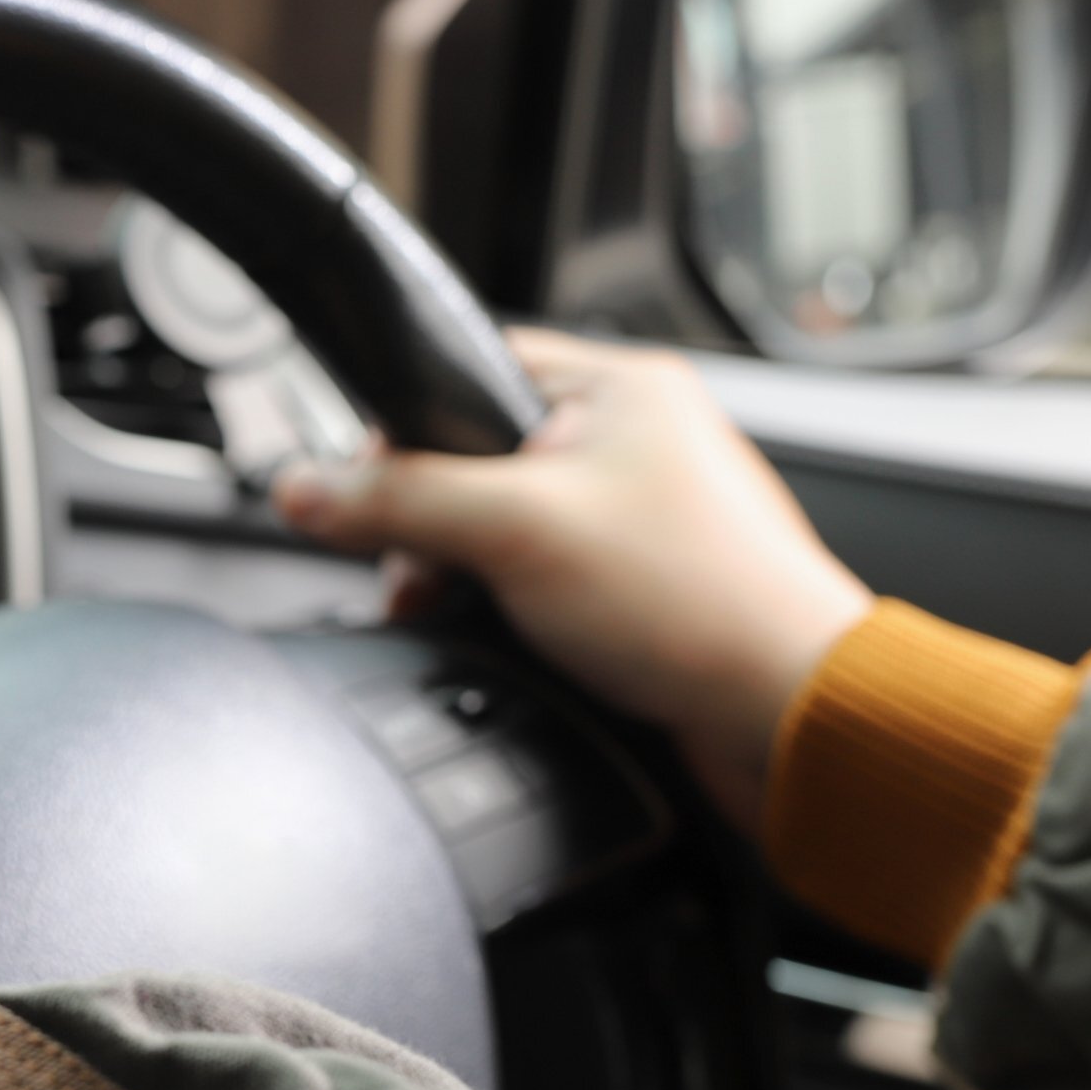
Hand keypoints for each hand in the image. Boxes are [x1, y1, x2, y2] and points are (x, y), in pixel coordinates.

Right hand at [274, 327, 871, 826]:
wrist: (787, 718)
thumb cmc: (698, 606)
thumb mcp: (514, 532)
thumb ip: (396, 503)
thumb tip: (303, 489)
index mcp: (619, 387)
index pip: (468, 371)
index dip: (404, 434)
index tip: (366, 495)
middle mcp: (632, 440)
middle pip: (472, 458)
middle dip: (428, 525)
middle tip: (425, 575)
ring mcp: (636, 516)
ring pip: (499, 526)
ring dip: (464, 572)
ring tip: (465, 609)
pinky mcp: (636, 586)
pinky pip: (536, 579)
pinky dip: (507, 608)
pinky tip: (509, 637)